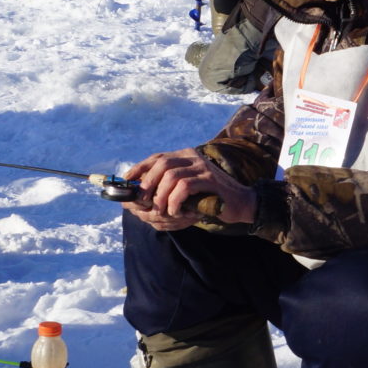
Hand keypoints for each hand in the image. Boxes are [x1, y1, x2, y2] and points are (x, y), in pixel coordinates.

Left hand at [123, 148, 254, 229]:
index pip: (157, 157)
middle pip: (162, 163)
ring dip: (161, 196)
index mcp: (186, 156)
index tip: (127, 181)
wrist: (240, 203)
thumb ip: (166, 189)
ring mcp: (202, 167)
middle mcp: (193, 157)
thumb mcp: (186, 191)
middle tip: (143, 200)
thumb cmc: (209, 199)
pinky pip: (184, 187)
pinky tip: (177, 211)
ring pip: (171, 176)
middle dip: (148, 183)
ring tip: (161, 211)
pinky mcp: (209, 180)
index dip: (140, 168)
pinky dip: (175, 201)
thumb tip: (136, 196)